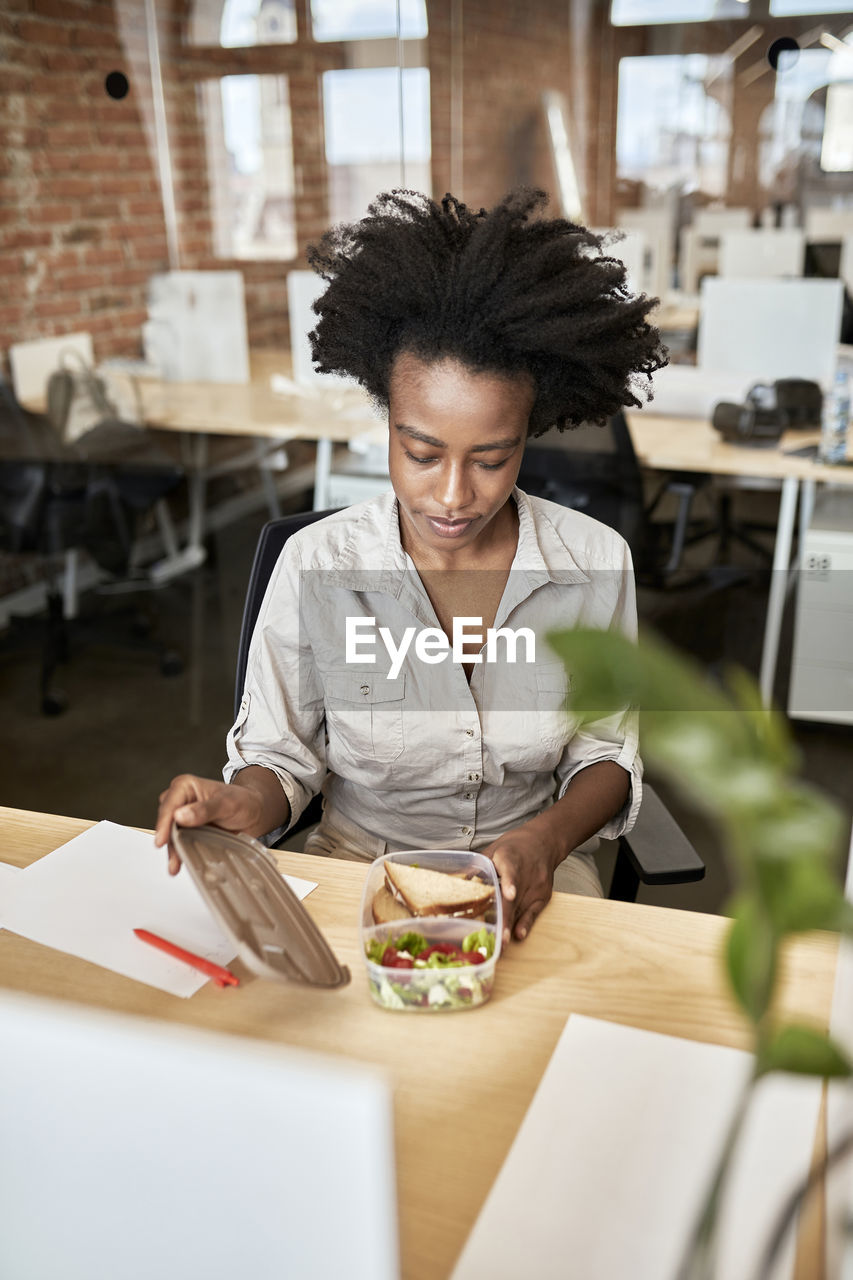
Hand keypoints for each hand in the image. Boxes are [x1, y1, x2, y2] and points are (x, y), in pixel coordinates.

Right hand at [155, 774, 262, 874]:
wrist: (253, 812)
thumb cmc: (241, 801)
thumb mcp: (226, 803)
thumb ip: (204, 809)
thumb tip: (180, 816)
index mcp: (185, 786)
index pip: (169, 805)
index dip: (164, 823)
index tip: (162, 839)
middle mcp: (180, 800)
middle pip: (167, 821)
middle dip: (168, 840)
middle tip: (173, 859)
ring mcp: (182, 816)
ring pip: (171, 834)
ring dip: (173, 850)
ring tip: (175, 866)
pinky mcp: (187, 830)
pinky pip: (180, 842)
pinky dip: (180, 852)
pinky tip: (181, 863)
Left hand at [482, 822, 564, 943]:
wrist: (543, 842)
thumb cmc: (514, 846)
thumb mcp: (494, 848)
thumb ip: (478, 865)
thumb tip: (458, 880)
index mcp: (510, 857)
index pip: (511, 870)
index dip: (510, 883)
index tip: (509, 895)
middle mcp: (526, 873)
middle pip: (515, 898)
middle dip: (506, 918)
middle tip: (497, 937)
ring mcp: (536, 886)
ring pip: (522, 908)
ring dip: (511, 926)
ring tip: (502, 943)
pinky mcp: (543, 895)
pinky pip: (534, 912)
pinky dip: (526, 924)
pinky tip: (519, 935)